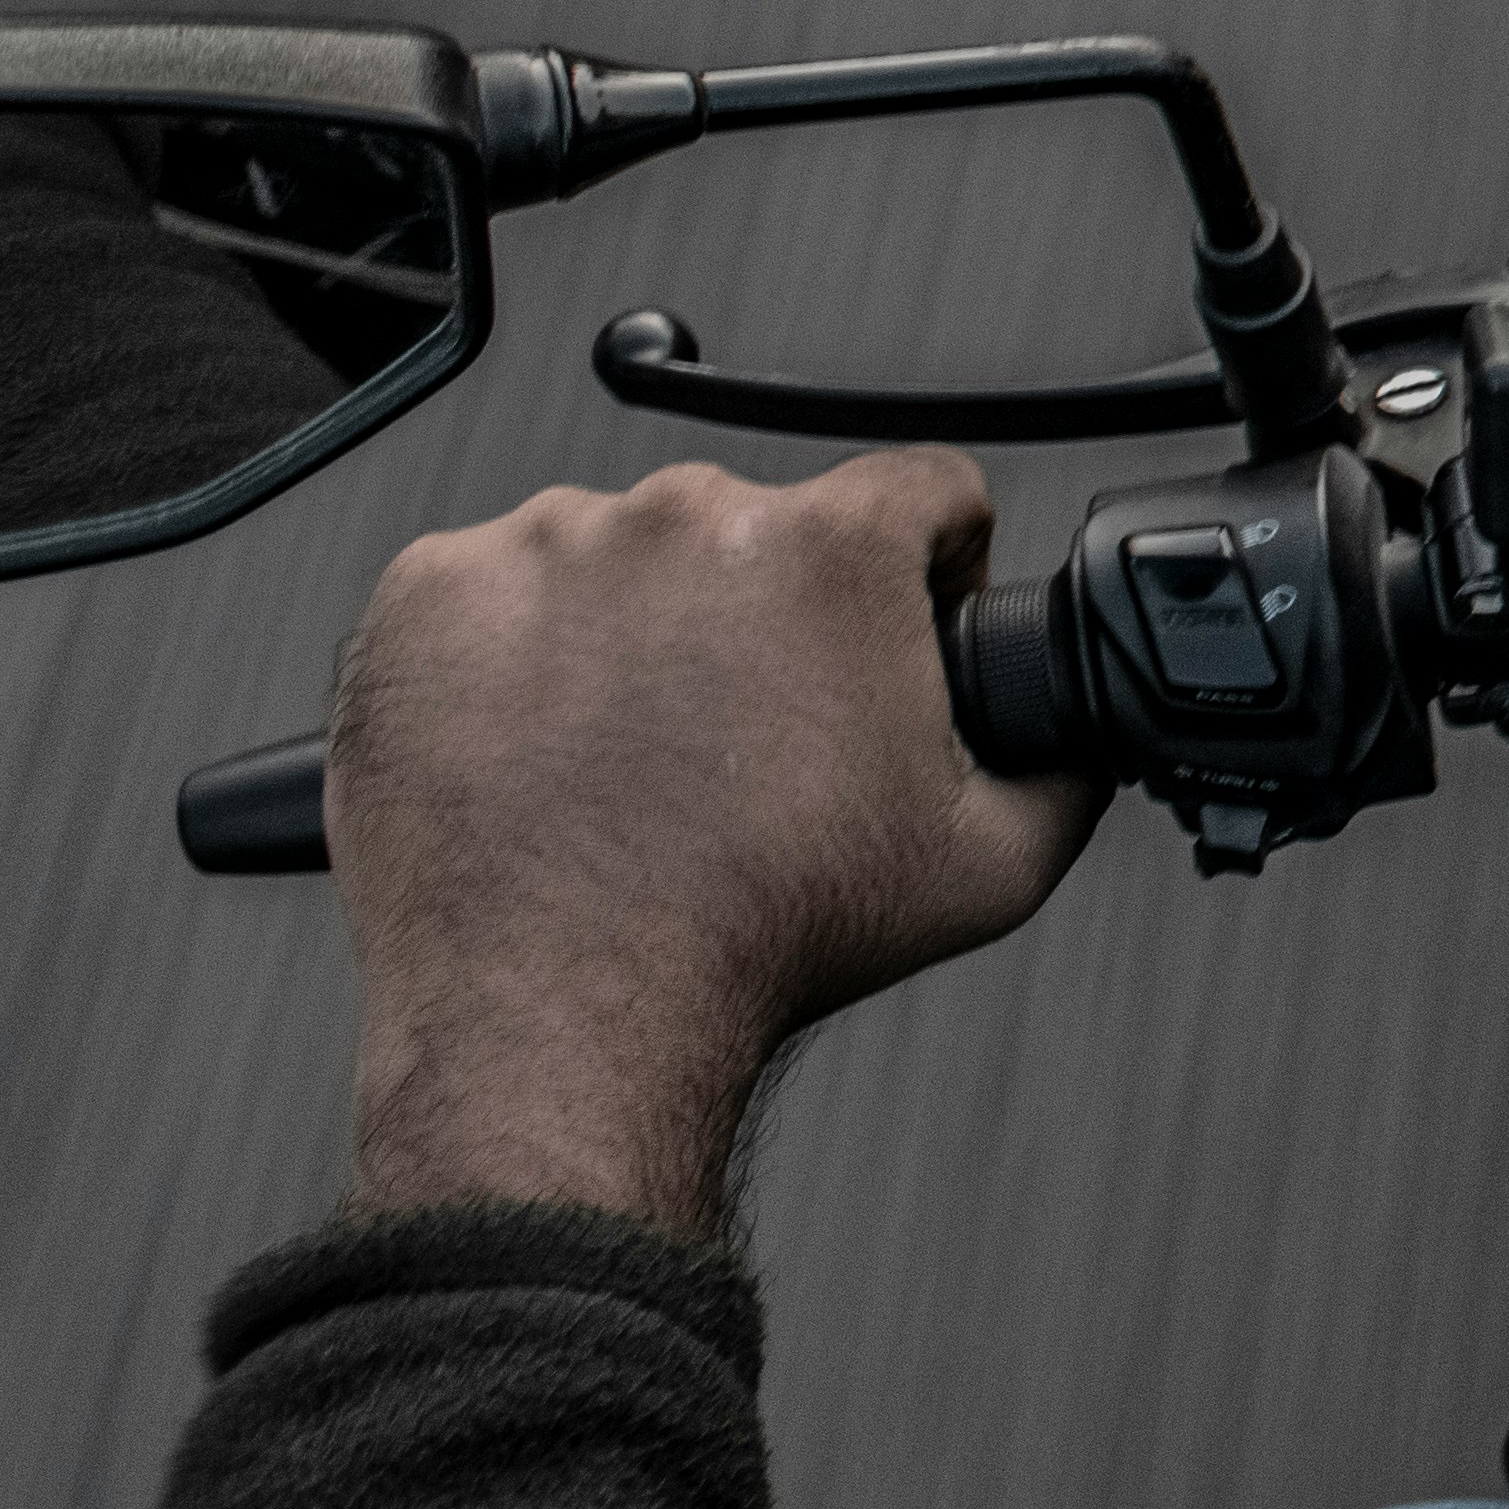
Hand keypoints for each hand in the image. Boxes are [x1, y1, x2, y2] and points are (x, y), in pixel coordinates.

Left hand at [327, 451, 1097, 1233]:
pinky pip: (493, 591)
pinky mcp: (430, 599)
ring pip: (621, 557)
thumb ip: (1064, 767)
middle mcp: (688, 521)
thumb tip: (1077, 732)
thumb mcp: (992, 868)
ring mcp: (544, 551)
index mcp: (831, 553)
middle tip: (752, 738)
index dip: (934, 564)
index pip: (924, 490)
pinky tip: (546, 751)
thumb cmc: (757, 937)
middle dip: (769, 617)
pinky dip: (515, 657)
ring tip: (634, 758)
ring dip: (638, 631)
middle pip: (762, 531)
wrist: (565, 1018)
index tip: (901, 620)